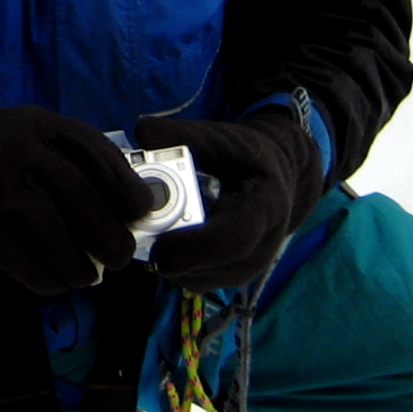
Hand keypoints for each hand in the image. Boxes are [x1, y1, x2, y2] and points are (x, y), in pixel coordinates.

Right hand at [0, 90, 151, 295]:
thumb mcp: (34, 131)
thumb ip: (74, 157)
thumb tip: (126, 207)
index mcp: (46, 126)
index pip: (101, 157)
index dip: (127, 190)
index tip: (139, 214)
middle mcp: (27, 152)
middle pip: (86, 203)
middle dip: (112, 239)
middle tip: (119, 258)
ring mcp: (1, 187)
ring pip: (58, 238)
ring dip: (81, 267)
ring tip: (87, 277)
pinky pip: (25, 261)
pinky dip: (47, 279)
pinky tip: (54, 282)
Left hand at [132, 108, 324, 293]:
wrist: (273, 177)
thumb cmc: (245, 157)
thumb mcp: (223, 139)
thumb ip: (185, 135)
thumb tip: (142, 132)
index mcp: (267, 208)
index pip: (234, 239)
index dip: (193, 246)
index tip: (157, 242)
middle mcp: (262, 246)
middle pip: (210, 266)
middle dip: (169, 251)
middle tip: (138, 230)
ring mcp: (246, 267)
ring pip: (196, 278)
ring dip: (168, 258)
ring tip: (152, 227)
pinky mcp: (228, 277)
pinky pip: (193, 279)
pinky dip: (173, 262)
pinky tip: (165, 237)